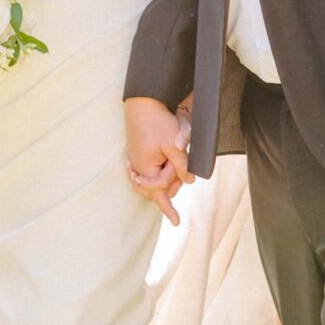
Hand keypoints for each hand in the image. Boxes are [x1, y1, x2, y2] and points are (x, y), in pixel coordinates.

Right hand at [124, 97, 190, 223]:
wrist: (143, 101)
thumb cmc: (158, 121)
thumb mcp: (175, 145)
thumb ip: (182, 166)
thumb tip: (189, 181)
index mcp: (145, 168)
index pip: (159, 192)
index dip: (169, 207)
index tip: (177, 223)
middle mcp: (137, 167)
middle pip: (154, 190)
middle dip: (169, 189)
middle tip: (181, 180)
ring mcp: (135, 160)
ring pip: (150, 182)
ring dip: (164, 183)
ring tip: (175, 181)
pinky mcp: (137, 153)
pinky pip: (146, 173)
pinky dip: (156, 176)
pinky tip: (162, 176)